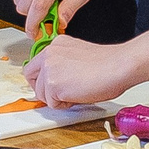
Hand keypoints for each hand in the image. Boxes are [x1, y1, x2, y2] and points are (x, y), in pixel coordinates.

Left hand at [21, 34, 137, 107]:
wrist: (118, 66)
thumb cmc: (109, 63)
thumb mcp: (80, 56)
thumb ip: (65, 63)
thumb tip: (60, 80)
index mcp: (57, 44)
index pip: (37, 63)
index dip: (43, 78)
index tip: (52, 85)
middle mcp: (49, 53)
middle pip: (30, 76)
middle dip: (42, 89)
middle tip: (58, 95)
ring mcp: (49, 68)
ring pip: (40, 93)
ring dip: (56, 99)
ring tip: (76, 93)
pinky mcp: (52, 84)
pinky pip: (52, 103)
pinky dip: (64, 105)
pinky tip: (79, 96)